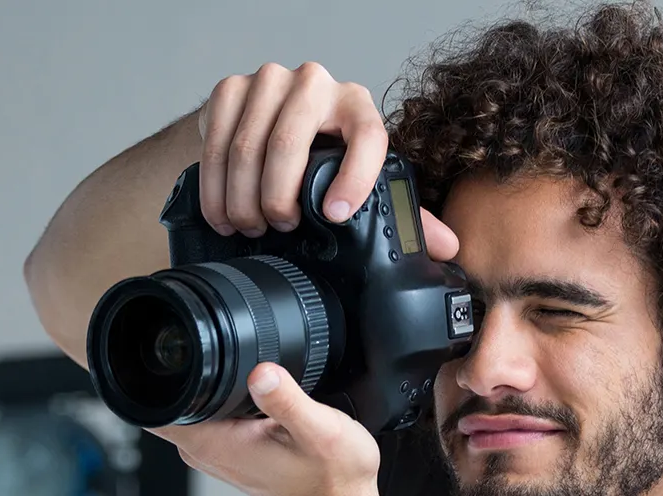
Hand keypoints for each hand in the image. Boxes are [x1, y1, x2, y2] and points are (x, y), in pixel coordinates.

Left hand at [159, 361, 383, 495]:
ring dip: (210, 387)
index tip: (185, 350)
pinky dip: (224, 403)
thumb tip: (262, 372)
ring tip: (251, 385)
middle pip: (170, 398)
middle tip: (235, 363)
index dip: (163, 371)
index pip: (157, 405)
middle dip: (190, 371)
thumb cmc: (331, 481)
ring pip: (191, 408)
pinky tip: (255, 401)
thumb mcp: (319, 430)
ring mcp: (213, 454)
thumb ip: (287, 399)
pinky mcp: (227, 454)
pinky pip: (209, 419)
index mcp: (214, 443)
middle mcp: (205, 451)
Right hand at [194, 61, 457, 258]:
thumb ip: (402, 211)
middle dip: (277, 198)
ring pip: (247, 147)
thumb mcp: (358, 178)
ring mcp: (269, 81)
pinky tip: (221, 211)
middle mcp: (316, 84)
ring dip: (242, 198)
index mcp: (356, 105)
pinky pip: (215, 141)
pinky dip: (215, 186)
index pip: (367, 135)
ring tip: (246, 225)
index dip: (354, 177)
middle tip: (274, 229)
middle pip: (290, 143)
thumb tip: (448, 247)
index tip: (336, 214)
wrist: (266, 124)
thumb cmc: (319, 158)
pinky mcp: (230, 88)